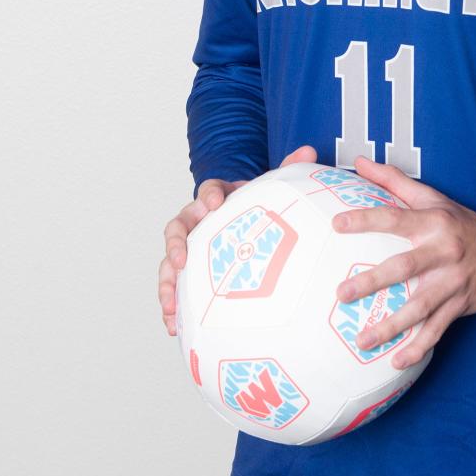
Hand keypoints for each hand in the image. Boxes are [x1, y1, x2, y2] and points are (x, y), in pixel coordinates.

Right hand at [158, 145, 317, 335]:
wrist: (246, 219)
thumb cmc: (256, 205)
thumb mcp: (272, 186)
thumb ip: (289, 168)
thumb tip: (309, 150)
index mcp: (216, 196)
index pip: (207, 190)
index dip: (209, 194)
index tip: (215, 202)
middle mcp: (197, 221)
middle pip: (177, 227)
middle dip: (175, 243)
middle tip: (180, 259)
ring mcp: (190, 247)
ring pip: (168, 261)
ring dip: (166, 281)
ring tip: (171, 304)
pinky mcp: (189, 271)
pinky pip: (174, 286)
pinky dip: (171, 304)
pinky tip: (174, 325)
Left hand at [331, 154, 475, 369]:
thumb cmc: (461, 223)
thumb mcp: (433, 198)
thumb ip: (394, 181)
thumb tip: (360, 162)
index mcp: (433, 223)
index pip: (395, 218)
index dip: (367, 220)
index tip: (337, 224)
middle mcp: (443, 252)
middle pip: (405, 268)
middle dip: (372, 282)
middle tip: (341, 294)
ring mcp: (452, 282)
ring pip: (419, 307)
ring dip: (390, 326)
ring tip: (361, 341)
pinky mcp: (460, 306)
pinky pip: (437, 331)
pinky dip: (418, 348)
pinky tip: (396, 362)